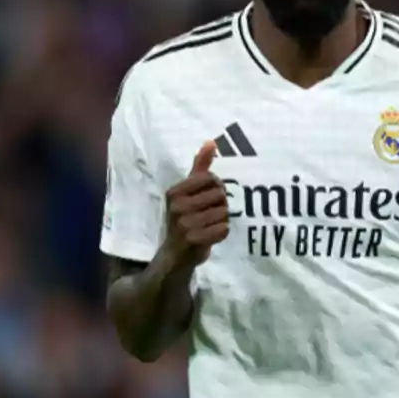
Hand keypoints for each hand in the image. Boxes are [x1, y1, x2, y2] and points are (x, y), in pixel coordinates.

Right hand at [163, 140, 229, 266]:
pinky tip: (211, 235)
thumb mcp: (188, 192)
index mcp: (174, 192)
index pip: (210, 179)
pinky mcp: (194, 239)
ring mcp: (185, 223)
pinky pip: (223, 229)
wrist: (175, 255)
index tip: (209, 197)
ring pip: (224, 212)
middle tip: (210, 213)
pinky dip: (222, 232)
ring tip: (209, 224)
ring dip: (222, 219)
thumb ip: (200, 167)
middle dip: (220, 204)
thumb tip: (210, 142)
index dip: (216, 187)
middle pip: (220, 195)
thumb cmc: (184, 219)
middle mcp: (177, 206)